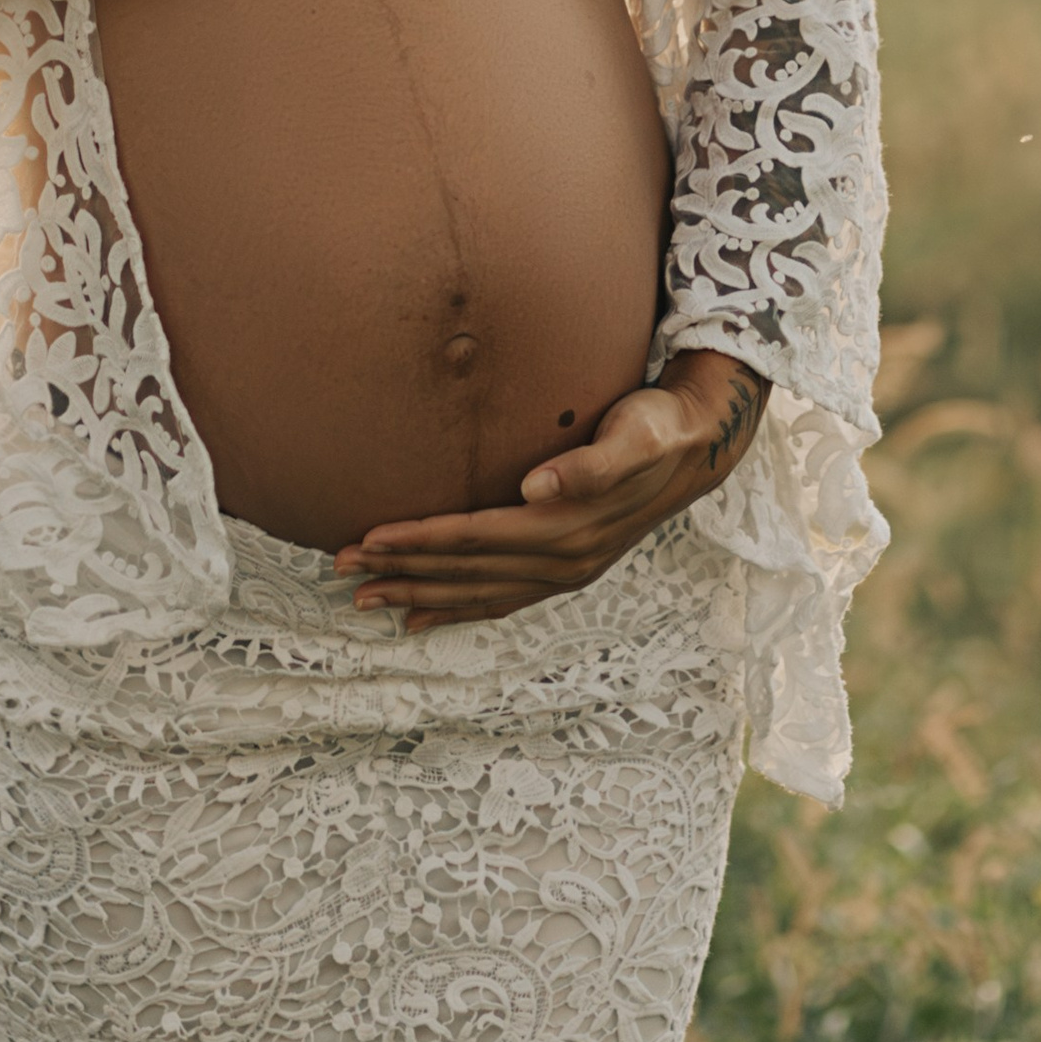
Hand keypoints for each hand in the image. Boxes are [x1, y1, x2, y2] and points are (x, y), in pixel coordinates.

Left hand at [334, 350, 769, 631]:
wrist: (699, 446)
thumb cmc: (657, 425)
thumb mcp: (634, 434)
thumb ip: (588, 464)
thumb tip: (535, 486)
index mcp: (568, 528)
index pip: (475, 536)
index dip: (419, 540)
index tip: (367, 539)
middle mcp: (563, 560)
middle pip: (465, 571)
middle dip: (401, 573)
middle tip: (340, 570)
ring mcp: (565, 571)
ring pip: (476, 592)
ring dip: (418, 595)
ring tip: (363, 600)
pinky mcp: (565, 570)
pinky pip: (500, 599)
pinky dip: (457, 609)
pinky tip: (420, 616)